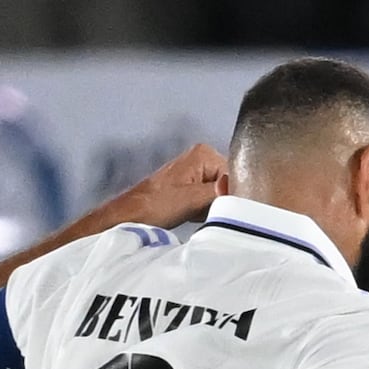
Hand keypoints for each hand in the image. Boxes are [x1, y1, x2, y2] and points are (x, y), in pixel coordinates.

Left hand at [107, 143, 230, 227]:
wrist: (131, 215)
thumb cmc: (155, 205)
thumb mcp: (191, 199)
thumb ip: (218, 192)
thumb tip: (237, 189)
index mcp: (204, 154)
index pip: (236, 174)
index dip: (233, 194)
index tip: (223, 208)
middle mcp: (203, 158)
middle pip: (230, 183)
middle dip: (222, 201)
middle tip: (204, 211)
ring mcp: (197, 171)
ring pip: (222, 194)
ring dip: (213, 207)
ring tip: (196, 213)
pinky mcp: (192, 185)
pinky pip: (211, 199)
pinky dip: (206, 210)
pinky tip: (194, 215)